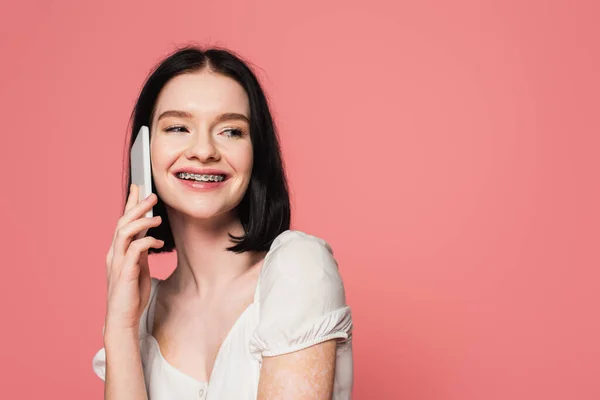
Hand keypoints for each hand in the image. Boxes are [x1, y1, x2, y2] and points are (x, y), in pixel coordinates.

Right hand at [104, 184, 163, 333]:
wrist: (123, 319)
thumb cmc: (131, 296)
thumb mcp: (138, 269)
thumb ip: (140, 253)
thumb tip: (148, 238)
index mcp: (117, 252)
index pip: (122, 222)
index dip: (129, 204)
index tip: (138, 188)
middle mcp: (114, 254)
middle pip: (122, 222)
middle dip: (136, 206)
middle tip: (151, 195)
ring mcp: (117, 263)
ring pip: (124, 232)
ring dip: (141, 222)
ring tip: (156, 218)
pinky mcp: (125, 273)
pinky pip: (134, 250)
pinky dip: (146, 242)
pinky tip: (157, 243)